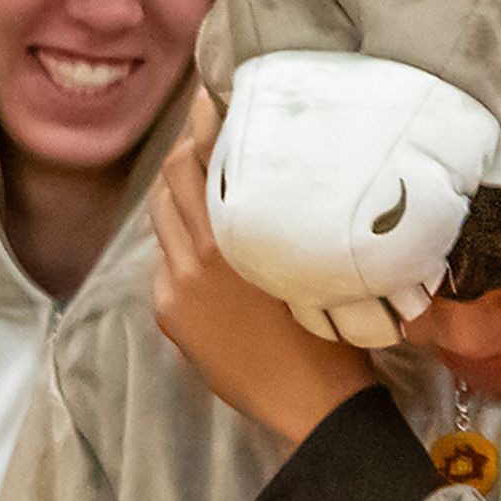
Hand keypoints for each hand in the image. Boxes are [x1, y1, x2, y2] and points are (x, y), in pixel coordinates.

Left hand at [151, 100, 378, 444]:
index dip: (202, 120)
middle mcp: (199, 255)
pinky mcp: (170, 313)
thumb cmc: (337, 330)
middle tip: (205, 125)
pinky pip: (164, 260)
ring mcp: (177, 286)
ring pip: (162, 217)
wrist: (316, 406)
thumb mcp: (314, 260)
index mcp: (239, 237)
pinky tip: (204, 240)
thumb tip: (262, 174)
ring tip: (200, 175)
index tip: (210, 94)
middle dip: (185, 147)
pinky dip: (179, 239)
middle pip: (172, 178)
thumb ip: (275, 217)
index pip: (203, 158)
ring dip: (176, 190)